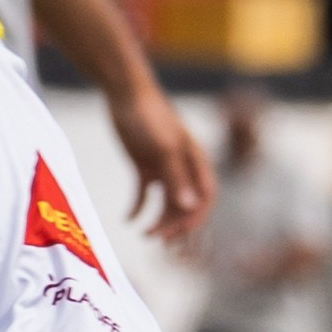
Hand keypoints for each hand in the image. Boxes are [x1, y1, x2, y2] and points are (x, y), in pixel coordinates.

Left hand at [107, 77, 215, 242]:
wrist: (125, 93)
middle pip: (186, 204)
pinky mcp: (145, 165)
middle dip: (175, 224)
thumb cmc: (148, 116)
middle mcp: (183, 166)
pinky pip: (146, 193)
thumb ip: (176, 177)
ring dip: (159, 220)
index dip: (195, 219)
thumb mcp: (163, 147)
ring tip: (145, 234)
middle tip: (156, 238)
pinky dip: (138, 207)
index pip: (206, 198)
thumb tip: (188, 208)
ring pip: (168, 202)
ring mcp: (164, 166)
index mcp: (196, 161)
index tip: (176, 234)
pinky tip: (128, 220)